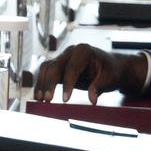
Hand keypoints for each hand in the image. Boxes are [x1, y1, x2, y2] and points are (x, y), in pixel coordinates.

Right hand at [33, 45, 147, 102]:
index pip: (72, 67)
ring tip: (39, 99)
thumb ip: (99, 87)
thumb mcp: (109, 78)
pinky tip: (39, 96)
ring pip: (46, 67)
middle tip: (48, 99)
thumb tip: (92, 100)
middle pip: (55, 66)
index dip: (68, 84)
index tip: (65, 100)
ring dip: (42, 83)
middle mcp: (71, 51)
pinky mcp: (59, 65)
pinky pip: (46, 72)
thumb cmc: (110, 71)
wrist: (110, 66)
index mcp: (84, 51)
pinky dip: (41, 84)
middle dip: (50, 83)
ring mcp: (63, 57)